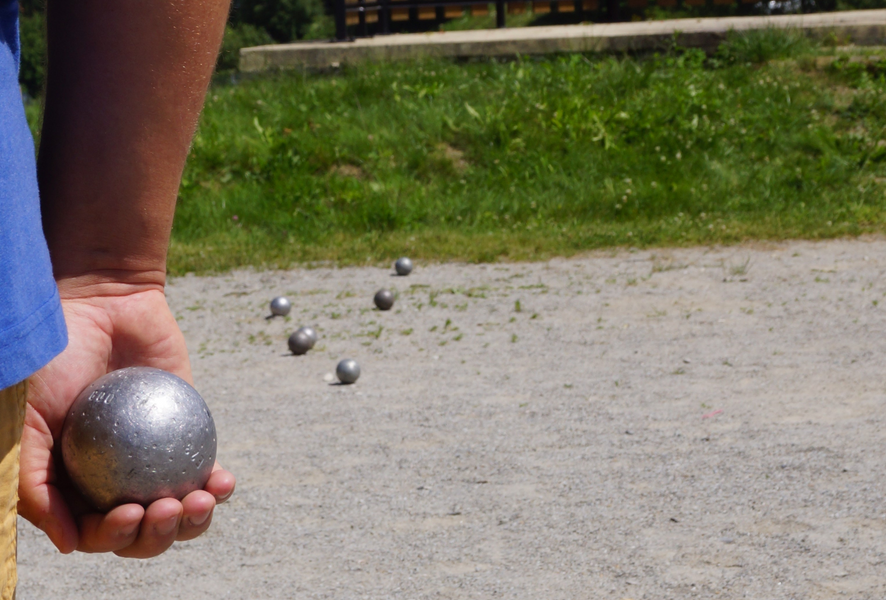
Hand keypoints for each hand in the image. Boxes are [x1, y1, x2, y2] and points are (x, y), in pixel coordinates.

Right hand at [18, 279, 234, 557]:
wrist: (104, 305)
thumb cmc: (55, 358)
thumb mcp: (26, 420)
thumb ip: (35, 483)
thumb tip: (72, 543)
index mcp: (74, 488)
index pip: (96, 533)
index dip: (111, 537)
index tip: (125, 516)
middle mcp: (114, 482)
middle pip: (141, 533)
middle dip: (156, 536)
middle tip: (164, 509)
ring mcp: (153, 462)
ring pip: (178, 512)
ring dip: (193, 521)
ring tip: (200, 501)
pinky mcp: (188, 436)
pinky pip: (205, 471)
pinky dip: (218, 485)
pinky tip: (224, 482)